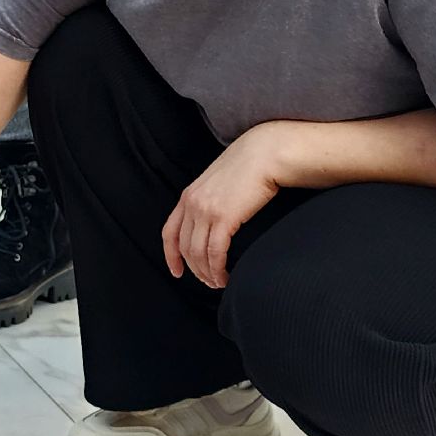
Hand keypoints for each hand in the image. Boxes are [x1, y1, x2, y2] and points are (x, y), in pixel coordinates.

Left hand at [162, 124, 282, 288]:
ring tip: (218, 282)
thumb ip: (210, 200)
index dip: (171, 256)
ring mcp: (206, 211)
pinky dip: (218, 269)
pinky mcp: (224, 218)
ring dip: (207, 273)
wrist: (266, 153)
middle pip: (185, 247)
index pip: (170, 232)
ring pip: (198, 253)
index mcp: (188, 196)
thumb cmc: (249, 167)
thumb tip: (214, 222)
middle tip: (208, 282)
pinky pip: (215, 252)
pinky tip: (225, 275)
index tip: (177, 272)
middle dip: (195, 270)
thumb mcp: (219, 182)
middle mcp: (192, 204)